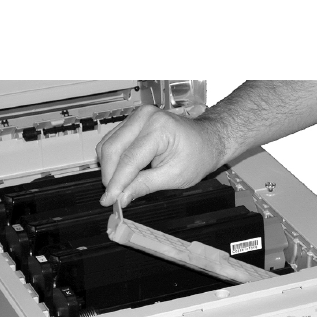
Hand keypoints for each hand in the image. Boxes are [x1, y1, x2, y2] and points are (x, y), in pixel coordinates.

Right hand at [97, 106, 223, 206]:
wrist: (208, 140)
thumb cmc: (198, 155)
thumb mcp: (174, 177)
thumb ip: (144, 186)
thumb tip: (120, 197)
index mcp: (159, 128)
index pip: (129, 159)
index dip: (116, 183)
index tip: (109, 200)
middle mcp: (145, 116)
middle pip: (112, 148)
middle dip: (109, 175)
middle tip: (113, 197)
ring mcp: (138, 116)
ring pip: (109, 144)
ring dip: (109, 168)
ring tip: (120, 186)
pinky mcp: (133, 121)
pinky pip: (113, 140)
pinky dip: (113, 159)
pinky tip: (122, 173)